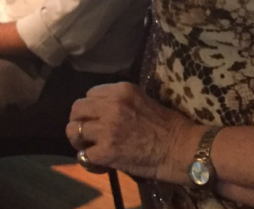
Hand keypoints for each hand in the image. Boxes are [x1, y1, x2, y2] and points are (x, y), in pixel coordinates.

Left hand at [68, 82, 202, 181]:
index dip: (92, 107)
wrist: (181, 149)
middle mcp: (110, 105)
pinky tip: (100, 163)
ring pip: (73, 130)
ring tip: (90, 146)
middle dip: (79, 120)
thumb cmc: (169, 126)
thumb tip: (102, 110)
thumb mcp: (142, 100)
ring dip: (80, 140)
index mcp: (121, 90)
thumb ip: (119, 102)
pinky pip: (83, 154)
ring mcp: (106, 129)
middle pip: (77, 108)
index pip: (90, 93)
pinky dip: (89, 160)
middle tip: (88, 132)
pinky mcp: (106, 151)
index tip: (98, 117)